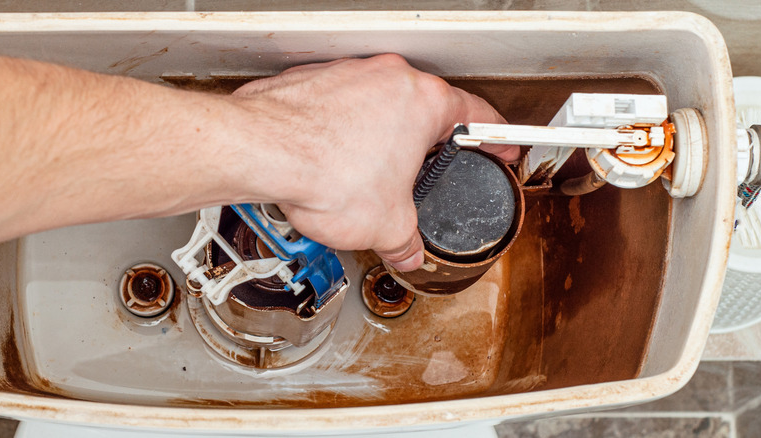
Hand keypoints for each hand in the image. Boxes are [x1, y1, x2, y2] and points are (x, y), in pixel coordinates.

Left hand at [231, 54, 517, 270]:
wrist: (262, 152)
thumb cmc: (322, 172)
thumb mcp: (387, 225)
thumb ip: (407, 242)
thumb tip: (409, 251)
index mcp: (423, 102)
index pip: (477, 115)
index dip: (494, 137)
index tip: (498, 145)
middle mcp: (387, 78)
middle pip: (425, 110)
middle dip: (427, 144)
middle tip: (426, 170)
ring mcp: (349, 74)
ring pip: (380, 105)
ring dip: (381, 137)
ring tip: (369, 173)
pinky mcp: (314, 81)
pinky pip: (341, 104)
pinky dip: (343, 130)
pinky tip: (334, 160)